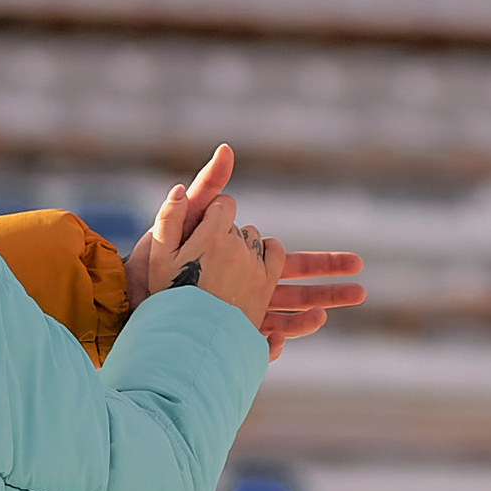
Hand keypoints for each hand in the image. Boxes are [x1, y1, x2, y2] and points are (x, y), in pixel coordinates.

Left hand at [127, 145, 359, 356]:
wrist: (127, 290)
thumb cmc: (156, 252)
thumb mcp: (188, 215)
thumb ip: (209, 187)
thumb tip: (226, 148)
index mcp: (243, 263)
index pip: (291, 262)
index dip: (324, 264)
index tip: (355, 263)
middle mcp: (244, 290)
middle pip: (297, 291)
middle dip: (331, 290)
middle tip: (364, 290)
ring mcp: (234, 314)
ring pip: (282, 317)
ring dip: (311, 316)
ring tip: (334, 317)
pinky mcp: (221, 334)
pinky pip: (253, 342)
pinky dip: (272, 342)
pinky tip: (285, 340)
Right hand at [157, 206, 284, 330]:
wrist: (187, 342)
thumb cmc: (166, 299)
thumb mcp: (156, 258)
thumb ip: (168, 219)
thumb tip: (181, 188)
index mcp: (212, 236)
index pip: (223, 205)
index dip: (212, 215)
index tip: (201, 231)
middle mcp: (238, 248)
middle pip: (238, 225)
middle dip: (224, 234)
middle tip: (206, 258)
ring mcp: (255, 268)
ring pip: (256, 240)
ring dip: (244, 248)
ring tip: (223, 268)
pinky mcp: (266, 286)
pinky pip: (276, 254)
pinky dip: (268, 253)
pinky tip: (253, 263)